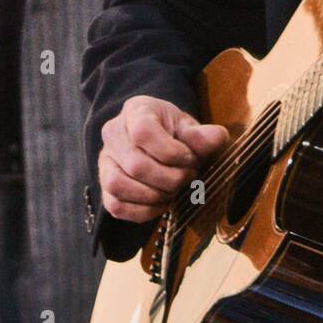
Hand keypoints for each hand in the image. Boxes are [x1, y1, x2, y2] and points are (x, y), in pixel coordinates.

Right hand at [99, 95, 228, 222]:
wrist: (159, 140)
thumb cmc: (175, 132)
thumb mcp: (190, 127)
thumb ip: (203, 134)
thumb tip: (218, 137)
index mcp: (136, 111)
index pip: (143, 132)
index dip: (171, 152)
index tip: (190, 158)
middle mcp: (113, 134)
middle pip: (135, 165)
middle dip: (169, 178)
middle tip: (188, 178)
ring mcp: (105, 161)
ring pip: (118, 185)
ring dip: (153, 195)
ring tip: (174, 191)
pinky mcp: (105, 187)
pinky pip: (116, 206)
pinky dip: (143, 211)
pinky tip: (162, 203)